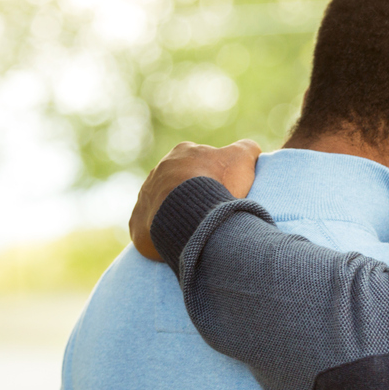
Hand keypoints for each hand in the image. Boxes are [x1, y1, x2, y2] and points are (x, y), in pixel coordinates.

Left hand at [130, 139, 261, 260]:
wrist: (187, 212)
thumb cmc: (216, 183)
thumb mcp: (241, 159)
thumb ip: (246, 149)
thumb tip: (250, 150)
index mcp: (182, 152)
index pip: (200, 161)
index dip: (215, 175)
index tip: (225, 190)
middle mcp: (159, 170)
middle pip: (180, 182)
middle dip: (194, 194)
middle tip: (212, 211)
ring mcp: (146, 195)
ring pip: (165, 204)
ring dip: (178, 213)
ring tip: (198, 228)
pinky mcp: (139, 221)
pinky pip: (151, 227)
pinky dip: (163, 232)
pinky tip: (179, 239)